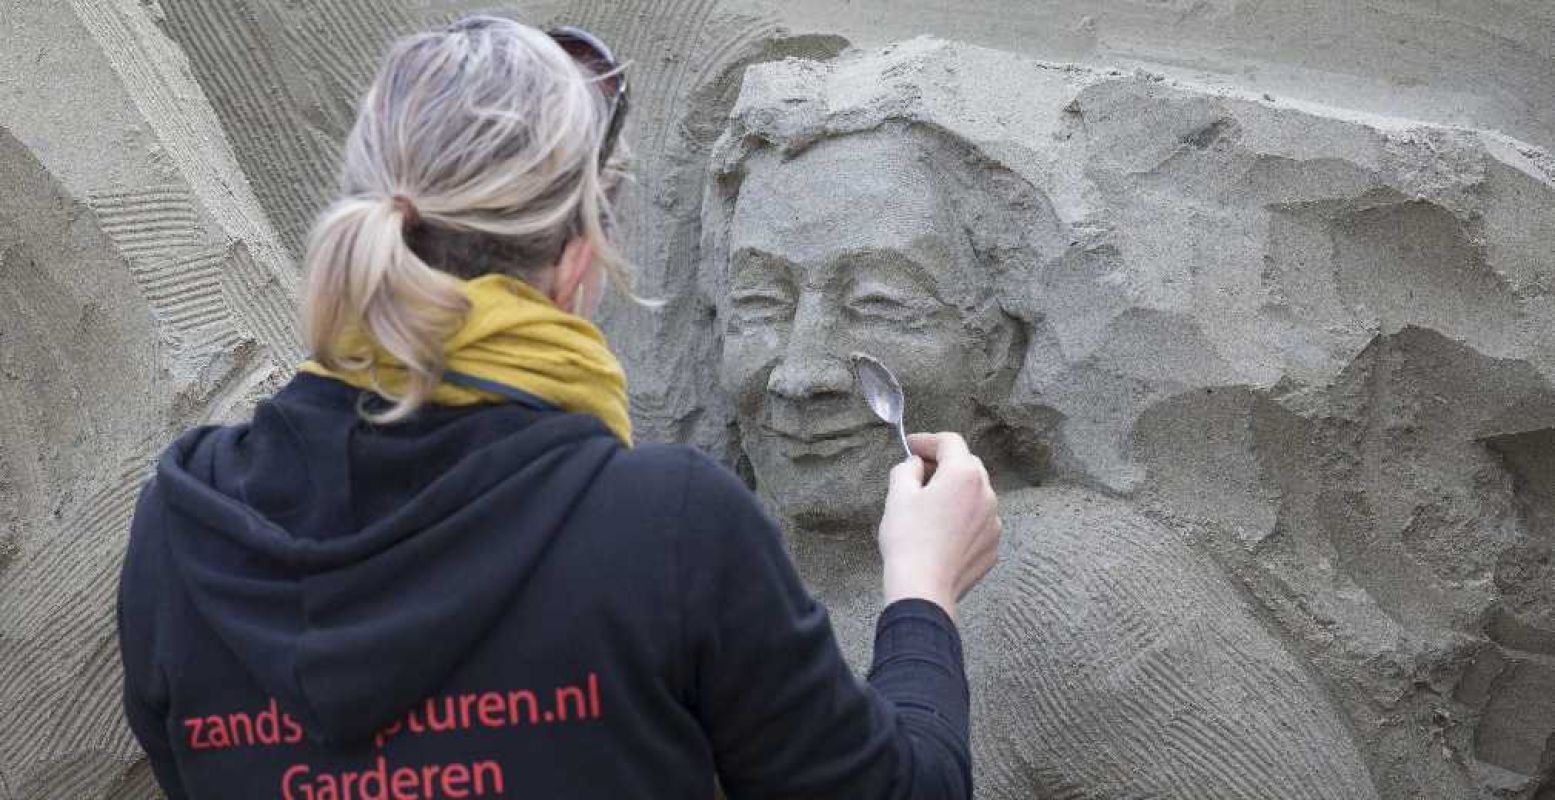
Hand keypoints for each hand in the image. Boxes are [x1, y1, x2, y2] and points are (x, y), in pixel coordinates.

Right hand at [877, 432, 1001, 620]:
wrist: (924, 588)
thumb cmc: (908, 539)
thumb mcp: (898, 495)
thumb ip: (907, 469)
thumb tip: (916, 465)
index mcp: (964, 475)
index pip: (950, 442)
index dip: (927, 440)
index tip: (910, 447)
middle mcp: (987, 494)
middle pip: (967, 465)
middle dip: (943, 464)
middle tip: (918, 474)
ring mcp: (994, 522)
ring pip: (975, 495)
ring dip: (956, 493)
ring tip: (930, 507)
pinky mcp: (993, 546)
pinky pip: (979, 522)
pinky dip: (963, 519)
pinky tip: (942, 533)